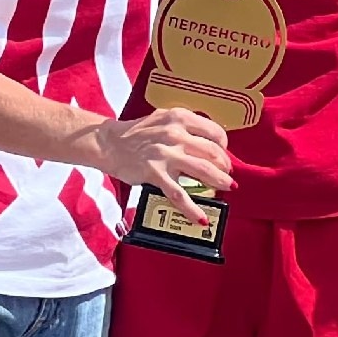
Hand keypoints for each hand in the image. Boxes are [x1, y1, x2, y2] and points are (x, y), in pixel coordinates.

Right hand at [89, 109, 232, 221]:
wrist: (110, 143)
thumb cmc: (138, 133)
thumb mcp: (164, 119)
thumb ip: (186, 127)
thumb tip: (210, 144)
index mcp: (179, 118)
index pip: (214, 132)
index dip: (223, 145)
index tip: (224, 153)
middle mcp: (174, 134)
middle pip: (212, 152)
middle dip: (224, 165)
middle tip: (226, 174)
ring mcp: (165, 154)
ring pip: (202, 170)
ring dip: (219, 181)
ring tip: (227, 188)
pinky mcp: (155, 173)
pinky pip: (178, 194)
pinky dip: (191, 208)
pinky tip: (200, 218)